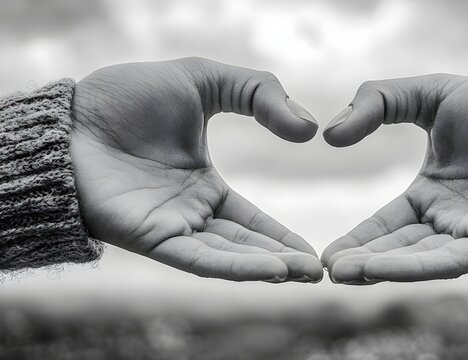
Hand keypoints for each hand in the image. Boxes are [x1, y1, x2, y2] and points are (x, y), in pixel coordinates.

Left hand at [71, 57, 322, 281]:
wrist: (71, 114)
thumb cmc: (127, 98)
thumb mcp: (204, 81)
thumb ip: (258, 92)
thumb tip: (307, 129)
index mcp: (202, 188)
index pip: (251, 221)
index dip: (282, 237)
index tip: (313, 250)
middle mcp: (189, 215)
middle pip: (245, 246)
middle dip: (284, 261)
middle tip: (320, 274)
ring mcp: (170, 230)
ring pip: (227, 257)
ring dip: (268, 268)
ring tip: (307, 274)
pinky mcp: (151, 239)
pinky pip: (200, 259)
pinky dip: (236, 267)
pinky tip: (271, 270)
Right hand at [322, 74, 467, 283]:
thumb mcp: (431, 94)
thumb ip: (379, 101)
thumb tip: (331, 133)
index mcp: (430, 195)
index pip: (385, 224)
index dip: (358, 239)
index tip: (327, 253)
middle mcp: (446, 221)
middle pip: (395, 248)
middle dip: (360, 261)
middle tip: (323, 270)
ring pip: (417, 259)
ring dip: (380, 268)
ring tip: (342, 274)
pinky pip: (448, 260)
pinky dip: (414, 266)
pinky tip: (381, 269)